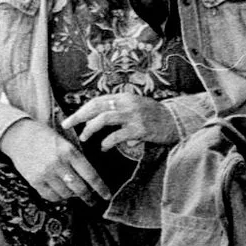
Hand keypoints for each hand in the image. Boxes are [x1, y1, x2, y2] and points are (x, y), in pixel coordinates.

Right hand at [0, 118, 109, 205]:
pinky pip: (51, 196)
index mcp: (69, 152)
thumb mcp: (64, 143)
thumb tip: (89, 181)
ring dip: (72, 196)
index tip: (106, 196)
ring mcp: (45, 173)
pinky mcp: (34, 180)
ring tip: (72, 193)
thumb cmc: (44, 137)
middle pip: (80, 189)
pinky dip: (58, 197)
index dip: (101, 189)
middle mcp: (58, 163)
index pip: (91, 175)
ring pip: (66, 194)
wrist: (17, 135)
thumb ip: (76, 160)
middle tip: (92, 201)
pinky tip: (59, 193)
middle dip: (89, 198)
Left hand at [62, 90, 179, 157]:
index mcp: (124, 97)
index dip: (82, 110)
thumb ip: (118, 109)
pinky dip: (107, 142)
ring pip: (103, 119)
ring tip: (84, 137)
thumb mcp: (135, 106)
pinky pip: (117, 136)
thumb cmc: (154, 116)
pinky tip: (104, 147)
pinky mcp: (140, 129)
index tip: (71, 118)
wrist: (178, 121)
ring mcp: (134, 116)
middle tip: (67, 125)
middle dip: (78, 117)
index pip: (97, 101)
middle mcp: (127, 104)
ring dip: (90, 129)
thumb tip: (97, 118)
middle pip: (96, 108)